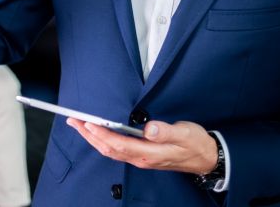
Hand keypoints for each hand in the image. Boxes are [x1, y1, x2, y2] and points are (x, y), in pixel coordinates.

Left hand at [66, 118, 218, 174]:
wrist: (206, 158)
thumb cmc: (195, 144)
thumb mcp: (185, 134)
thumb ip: (166, 131)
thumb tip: (148, 128)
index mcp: (149, 154)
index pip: (119, 144)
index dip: (102, 134)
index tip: (88, 123)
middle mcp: (141, 158)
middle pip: (108, 148)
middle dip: (89, 135)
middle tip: (73, 120)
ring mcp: (140, 159)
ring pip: (109, 150)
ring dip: (92, 138)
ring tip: (78, 125)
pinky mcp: (142, 156)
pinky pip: (116, 150)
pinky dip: (102, 140)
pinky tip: (97, 133)